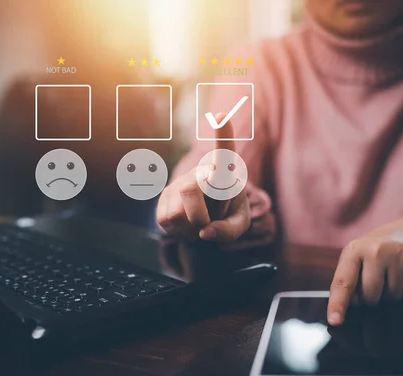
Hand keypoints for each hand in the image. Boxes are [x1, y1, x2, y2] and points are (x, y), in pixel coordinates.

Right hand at [156, 114, 250, 242]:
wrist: (205, 222)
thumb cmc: (226, 217)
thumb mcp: (239, 225)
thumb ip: (229, 231)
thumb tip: (204, 232)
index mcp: (223, 174)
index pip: (224, 153)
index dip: (222, 136)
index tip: (220, 116)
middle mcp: (199, 173)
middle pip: (189, 190)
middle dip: (199, 217)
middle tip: (207, 227)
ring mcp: (178, 184)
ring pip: (176, 212)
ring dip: (189, 229)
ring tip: (198, 226)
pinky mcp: (163, 198)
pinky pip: (166, 220)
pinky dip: (178, 232)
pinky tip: (185, 226)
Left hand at [327, 225, 402, 325]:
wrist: (401, 232)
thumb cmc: (371, 253)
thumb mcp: (354, 260)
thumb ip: (347, 282)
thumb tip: (349, 308)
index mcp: (353, 251)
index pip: (343, 282)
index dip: (338, 303)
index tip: (335, 320)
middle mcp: (374, 250)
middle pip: (371, 296)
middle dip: (372, 298)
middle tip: (374, 283)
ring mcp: (397, 252)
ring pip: (393, 296)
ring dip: (390, 294)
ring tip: (389, 276)